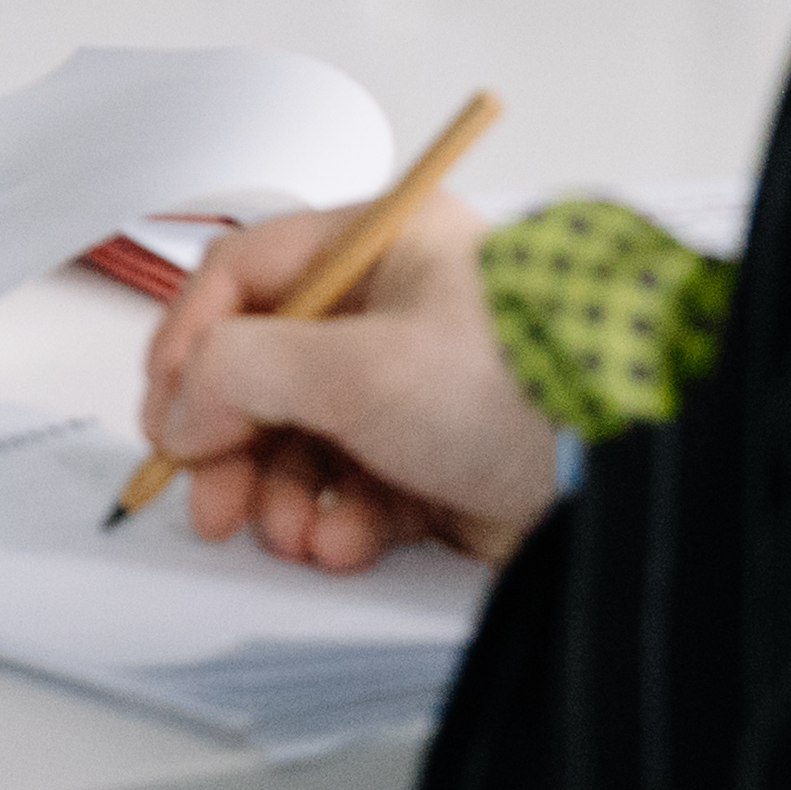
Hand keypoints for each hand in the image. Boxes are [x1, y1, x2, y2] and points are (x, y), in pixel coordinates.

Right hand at [142, 187, 561, 570]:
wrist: (624, 470)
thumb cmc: (521, 387)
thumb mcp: (356, 367)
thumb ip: (241, 373)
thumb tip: (182, 406)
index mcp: (383, 247)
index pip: (248, 274)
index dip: (192, 339)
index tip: (166, 406)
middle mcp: (397, 311)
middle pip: (267, 371)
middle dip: (232, 445)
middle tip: (210, 498)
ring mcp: (418, 390)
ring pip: (306, 442)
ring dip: (283, 496)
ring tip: (293, 530)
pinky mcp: (439, 463)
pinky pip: (356, 491)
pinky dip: (338, 522)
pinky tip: (345, 542)